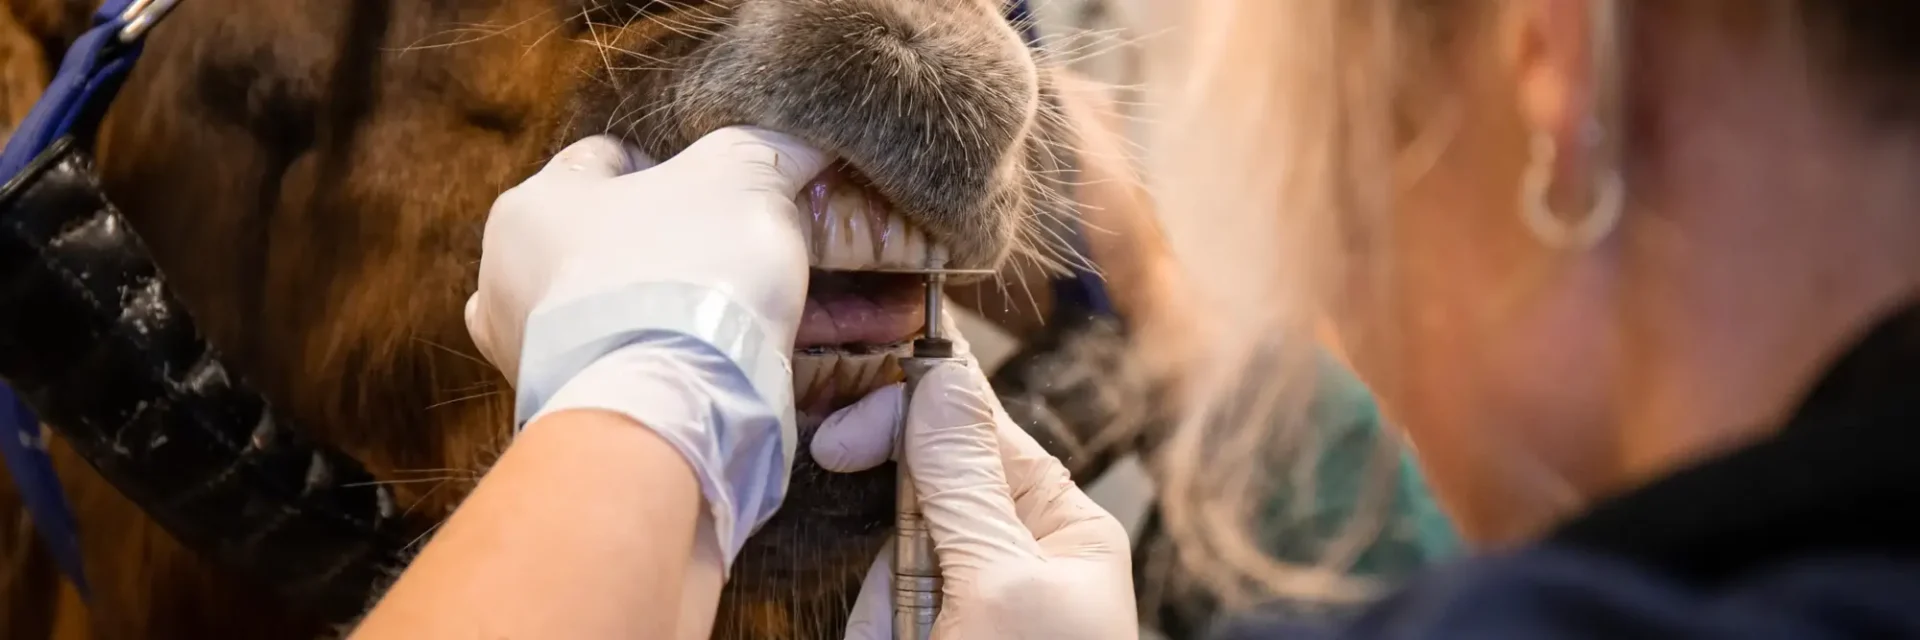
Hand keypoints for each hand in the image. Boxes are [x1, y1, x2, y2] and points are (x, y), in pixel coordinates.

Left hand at [464, 127, 829, 566]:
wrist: (669, 410)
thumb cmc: (690, 270)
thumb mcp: (744, 175)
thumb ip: (770, 151)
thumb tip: (803, 143)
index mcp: (532, 205)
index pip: (605, 159)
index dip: (671, 165)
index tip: (719, 187)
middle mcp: (508, 282)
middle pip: (605, 241)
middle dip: (666, 246)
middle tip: (732, 254)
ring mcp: (527, 358)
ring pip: (613, 313)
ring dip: (665, 312)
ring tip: (733, 317)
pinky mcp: (562, 417)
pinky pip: (622, 373)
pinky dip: (662, 366)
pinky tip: (715, 366)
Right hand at [811, 312, 1137, 639]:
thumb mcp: (1005, 583)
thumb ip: (965, 484)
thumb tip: (942, 379)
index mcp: (1062, 527)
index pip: (984, 433)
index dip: (922, 401)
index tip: (863, 375)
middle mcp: (1013, 554)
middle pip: (924, 488)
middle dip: (890, 507)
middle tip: (838, 470)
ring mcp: (962, 599)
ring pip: (887, 554)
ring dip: (883, 595)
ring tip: (907, 630)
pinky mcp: (916, 632)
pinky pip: (872, 611)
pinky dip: (872, 628)